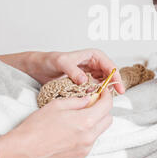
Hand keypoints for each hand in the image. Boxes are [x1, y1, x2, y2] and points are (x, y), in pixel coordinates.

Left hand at [0, 48, 124, 93]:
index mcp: (93, 55)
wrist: (38, 67)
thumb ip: (73, 71)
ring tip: (102, 101)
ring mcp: (90, 74)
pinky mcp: (84, 83)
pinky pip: (94, 90)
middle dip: (112, 86)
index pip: (110, 66)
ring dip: (103, 92)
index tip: (118, 87)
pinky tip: (92, 102)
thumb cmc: (50, 60)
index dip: (116, 77)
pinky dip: (94, 96)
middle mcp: (94, 64)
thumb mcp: (61, 63)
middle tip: (114, 98)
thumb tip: (85, 80)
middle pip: (109, 76)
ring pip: (103, 84)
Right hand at [5, 88, 112, 157]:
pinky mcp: (80, 157)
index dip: (107, 96)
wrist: (24, 150)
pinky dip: (86, 134)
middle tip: (92, 103)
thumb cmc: (37, 127)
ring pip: (99, 132)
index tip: (103, 91)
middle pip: (108, 120)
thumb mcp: (57, 105)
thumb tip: (89, 98)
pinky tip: (72, 131)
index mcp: (85, 121)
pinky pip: (90, 142)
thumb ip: (77, 101)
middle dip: (103, 109)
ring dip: (94, 122)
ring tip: (77, 118)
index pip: (107, 106)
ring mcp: (85, 149)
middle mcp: (89, 137)